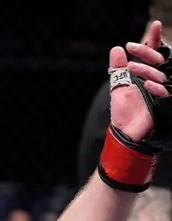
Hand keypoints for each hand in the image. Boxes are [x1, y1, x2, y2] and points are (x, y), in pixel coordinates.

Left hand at [110, 20, 171, 144]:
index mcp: (149, 74)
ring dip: (147, 69)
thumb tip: (115, 49)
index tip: (154, 26)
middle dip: (147, 51)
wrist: (125, 133)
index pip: (155, 53)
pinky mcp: (164, 104)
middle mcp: (159, 80)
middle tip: (131, 46)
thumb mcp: (120, 86)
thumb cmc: (124, 112)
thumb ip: (118, 68)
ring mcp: (163, 91)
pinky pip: (166, 92)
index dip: (155, 40)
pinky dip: (157, 87)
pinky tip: (147, 84)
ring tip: (131, 67)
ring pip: (162, 74)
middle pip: (159, 60)